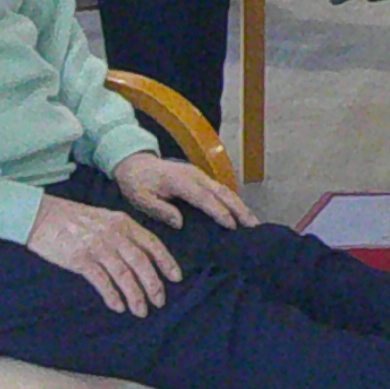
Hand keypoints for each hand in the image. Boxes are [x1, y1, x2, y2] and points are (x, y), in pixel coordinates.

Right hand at [27, 193, 179, 316]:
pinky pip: (102, 281)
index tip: (176, 278)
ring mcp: (98, 247)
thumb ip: (124, 234)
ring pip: (124, 275)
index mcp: (124, 223)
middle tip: (160, 302)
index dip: (166, 262)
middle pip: (142, 263)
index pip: (152, 244)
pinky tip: (119, 307)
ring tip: (141, 311)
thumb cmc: (74, 219)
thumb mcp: (106, 219)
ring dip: (135, 296)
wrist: (42, 216)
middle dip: (154, 284)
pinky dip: (112, 296)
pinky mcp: (80, 260)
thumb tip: (142, 255)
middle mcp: (115, 235)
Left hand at [114, 152, 255, 232]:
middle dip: (239, 209)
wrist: (136, 163)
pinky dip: (233, 201)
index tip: (231, 226)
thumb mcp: (139, 198)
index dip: (218, 211)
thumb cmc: (136, 184)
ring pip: (225, 190)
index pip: (204, 198)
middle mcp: (195, 176)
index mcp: (180, 181)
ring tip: (253, 221)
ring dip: (240, 205)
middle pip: (222, 192)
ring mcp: (200, 175)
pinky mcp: (202, 178)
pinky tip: (240, 212)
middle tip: (253, 225)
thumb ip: (159, 209)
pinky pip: (221, 189)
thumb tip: (180, 223)